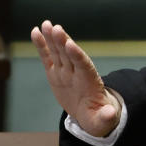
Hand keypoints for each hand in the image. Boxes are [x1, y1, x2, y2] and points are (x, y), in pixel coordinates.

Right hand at [30, 20, 120, 136]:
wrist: (90, 113)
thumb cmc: (97, 117)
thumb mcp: (103, 121)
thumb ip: (106, 117)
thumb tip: (110, 114)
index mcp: (89, 83)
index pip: (83, 66)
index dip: (77, 55)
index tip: (70, 44)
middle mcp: (77, 73)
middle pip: (69, 55)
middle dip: (62, 41)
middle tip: (56, 28)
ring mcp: (65, 71)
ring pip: (58, 52)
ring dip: (52, 38)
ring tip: (45, 24)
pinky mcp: (55, 73)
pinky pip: (48, 57)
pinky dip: (42, 45)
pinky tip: (35, 31)